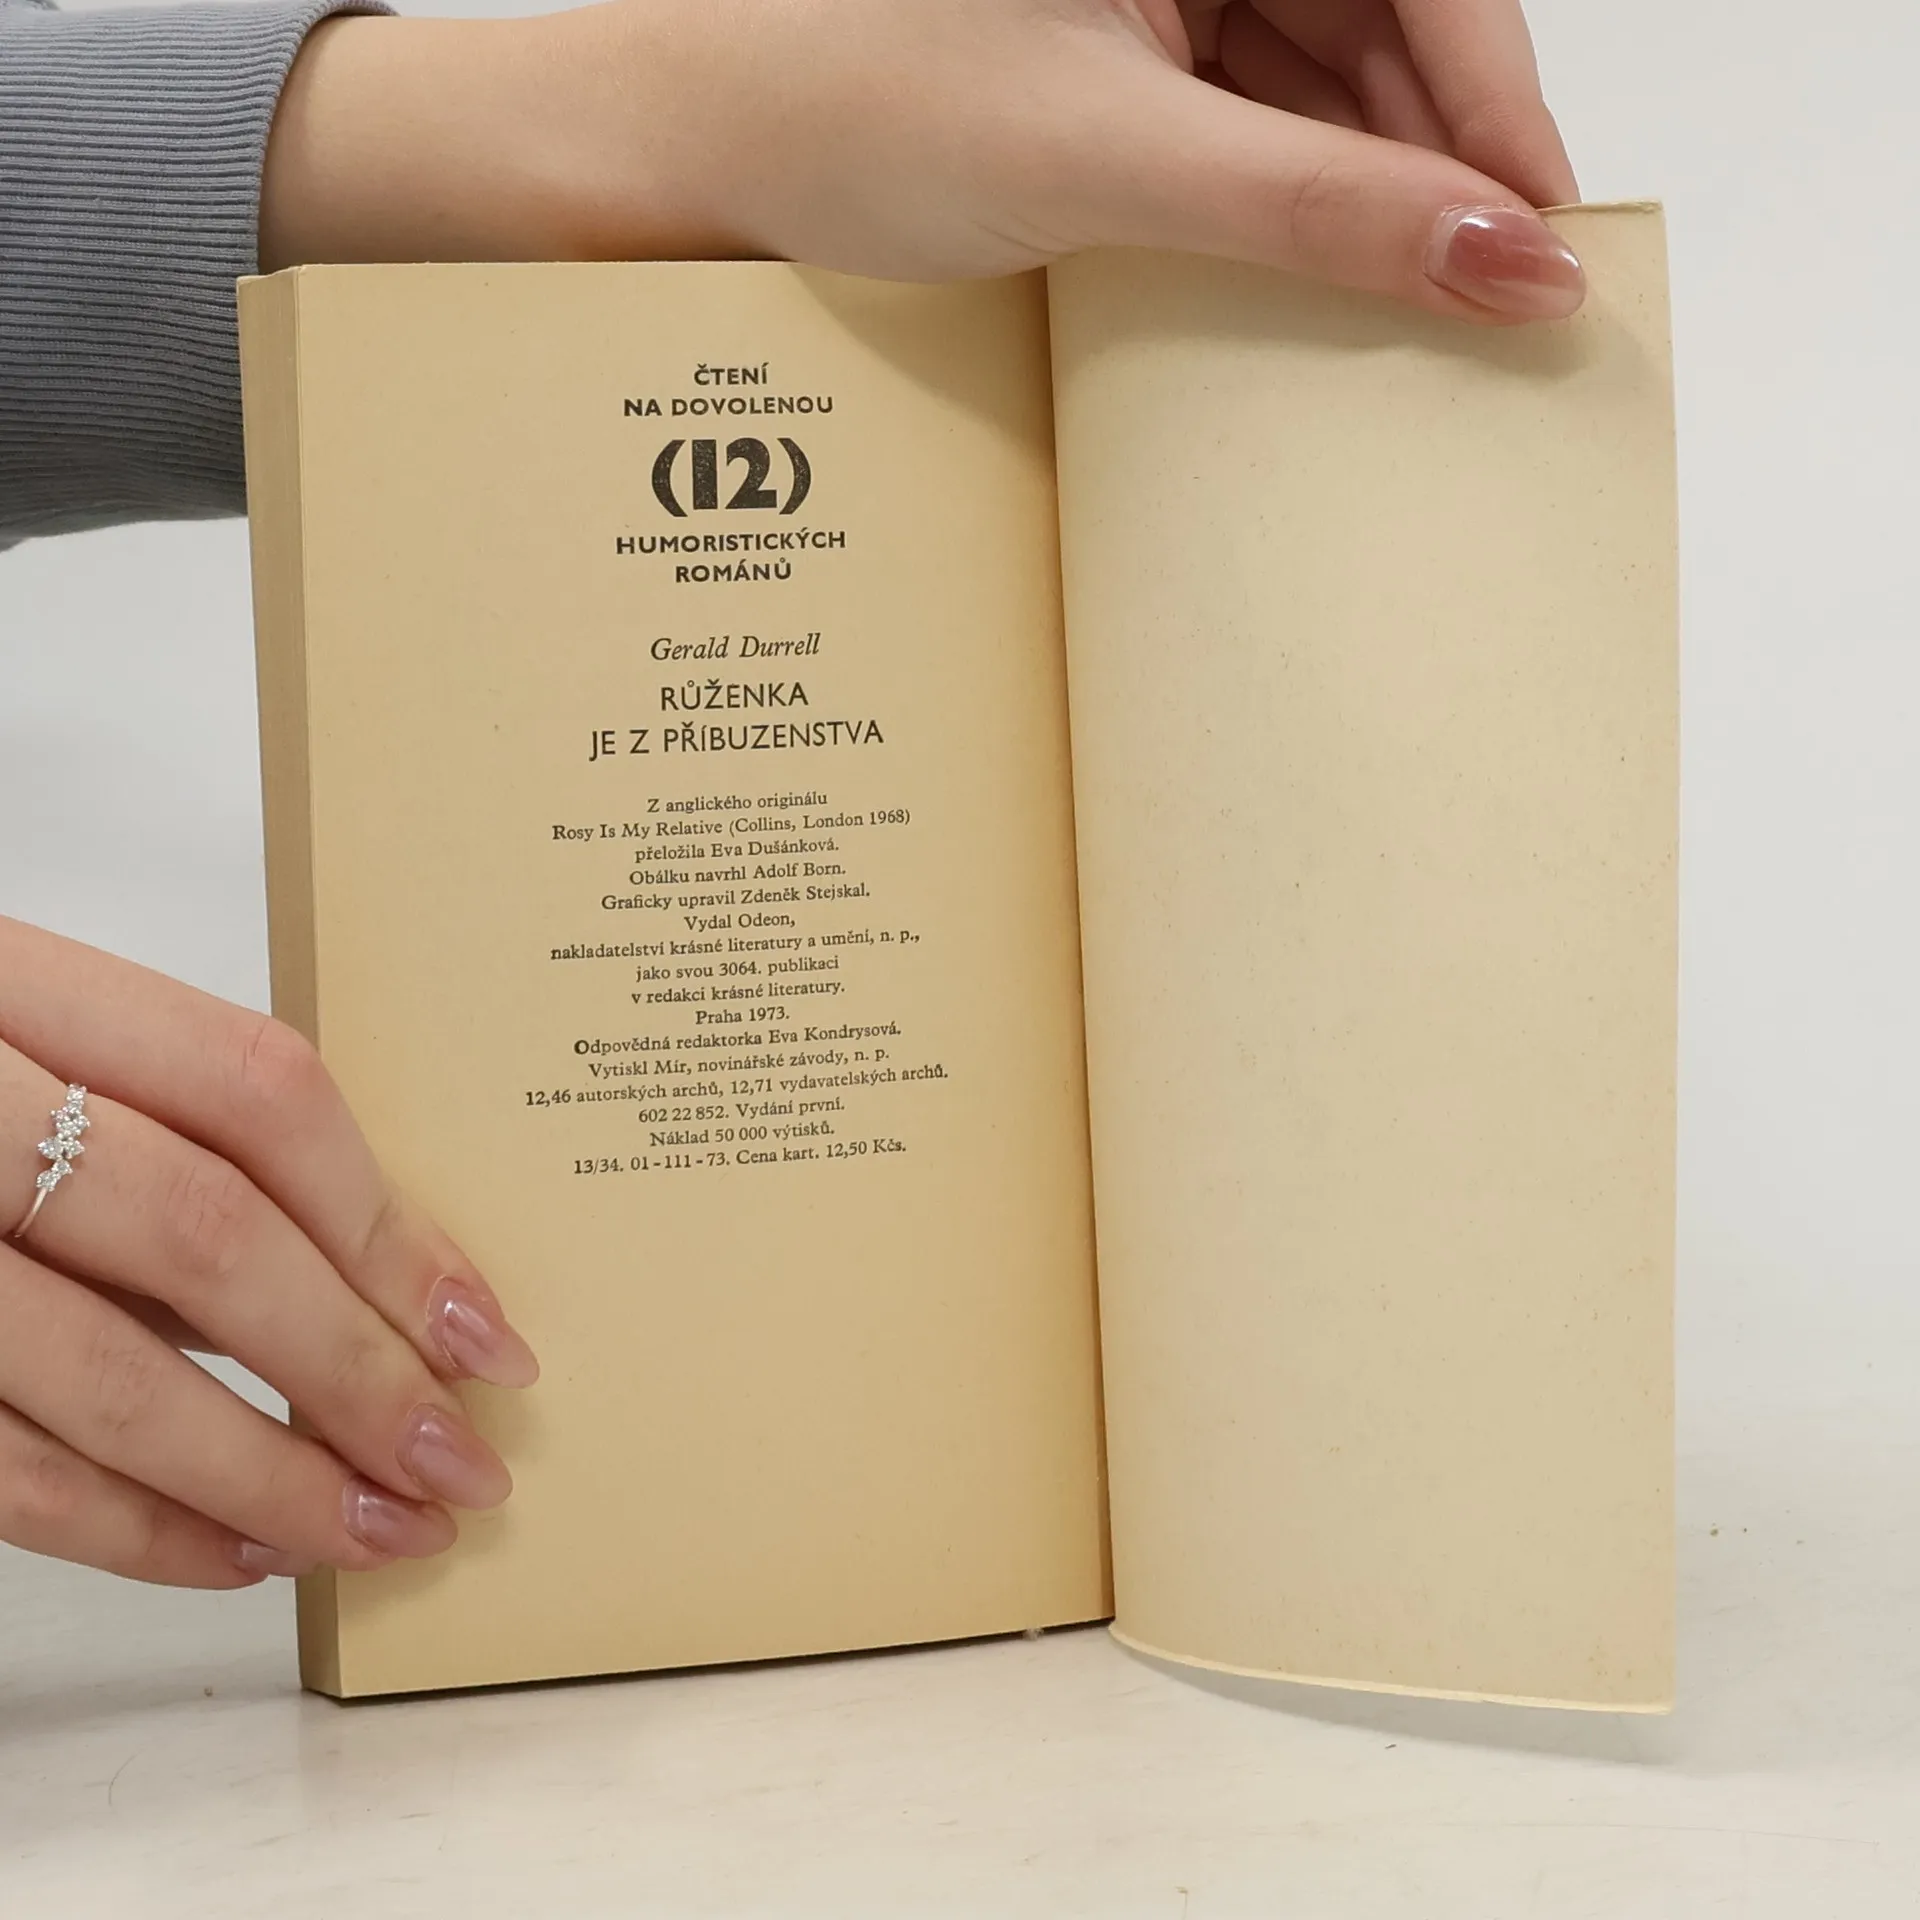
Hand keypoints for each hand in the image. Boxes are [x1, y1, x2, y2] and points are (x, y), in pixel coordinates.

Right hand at [0, 917, 538, 1588]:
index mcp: (19, 990)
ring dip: (268, 1477)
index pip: (257, 1098)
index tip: (483, 1331)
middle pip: (207, 1241)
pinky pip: (5, 1472)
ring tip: (380, 1530)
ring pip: (110, 1379)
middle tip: (459, 1462)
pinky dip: (136, 1530)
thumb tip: (374, 1283)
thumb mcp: (37, 1043)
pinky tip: (240, 1553)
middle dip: (355, 1371)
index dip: (388, 1224)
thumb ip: (170, 1139)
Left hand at [264, 0, 1586, 322]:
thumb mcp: (1115, 162)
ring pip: (1329, 80)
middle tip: (1494, 301)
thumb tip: (1504, 262)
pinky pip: (1256, 118)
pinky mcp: (1128, 57)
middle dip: (1443, 163)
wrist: (698, 156)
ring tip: (1409, 312)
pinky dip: (1294, 199)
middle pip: (1391, 26)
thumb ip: (1322, 211)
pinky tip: (1317, 278)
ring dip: (1373, 192)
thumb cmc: (849, 105)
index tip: (1553, 236)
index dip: (1502, 107)